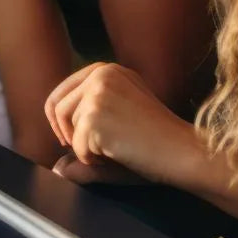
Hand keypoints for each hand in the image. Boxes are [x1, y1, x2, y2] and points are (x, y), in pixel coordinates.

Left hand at [44, 62, 201, 184]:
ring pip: (66, 126)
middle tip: (88, 152)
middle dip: (66, 133)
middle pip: (57, 106)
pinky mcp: (95, 114)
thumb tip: (57, 168)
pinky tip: (118, 155)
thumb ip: (87, 137)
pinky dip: (93, 160)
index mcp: (108, 70)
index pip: (64, 90)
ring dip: (83, 148)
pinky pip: (77, 147)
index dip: (61, 118)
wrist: (181, 149)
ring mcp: (97, 92)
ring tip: (113, 151)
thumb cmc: (156, 141)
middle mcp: (101, 74)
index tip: (70, 137)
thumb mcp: (120, 127)